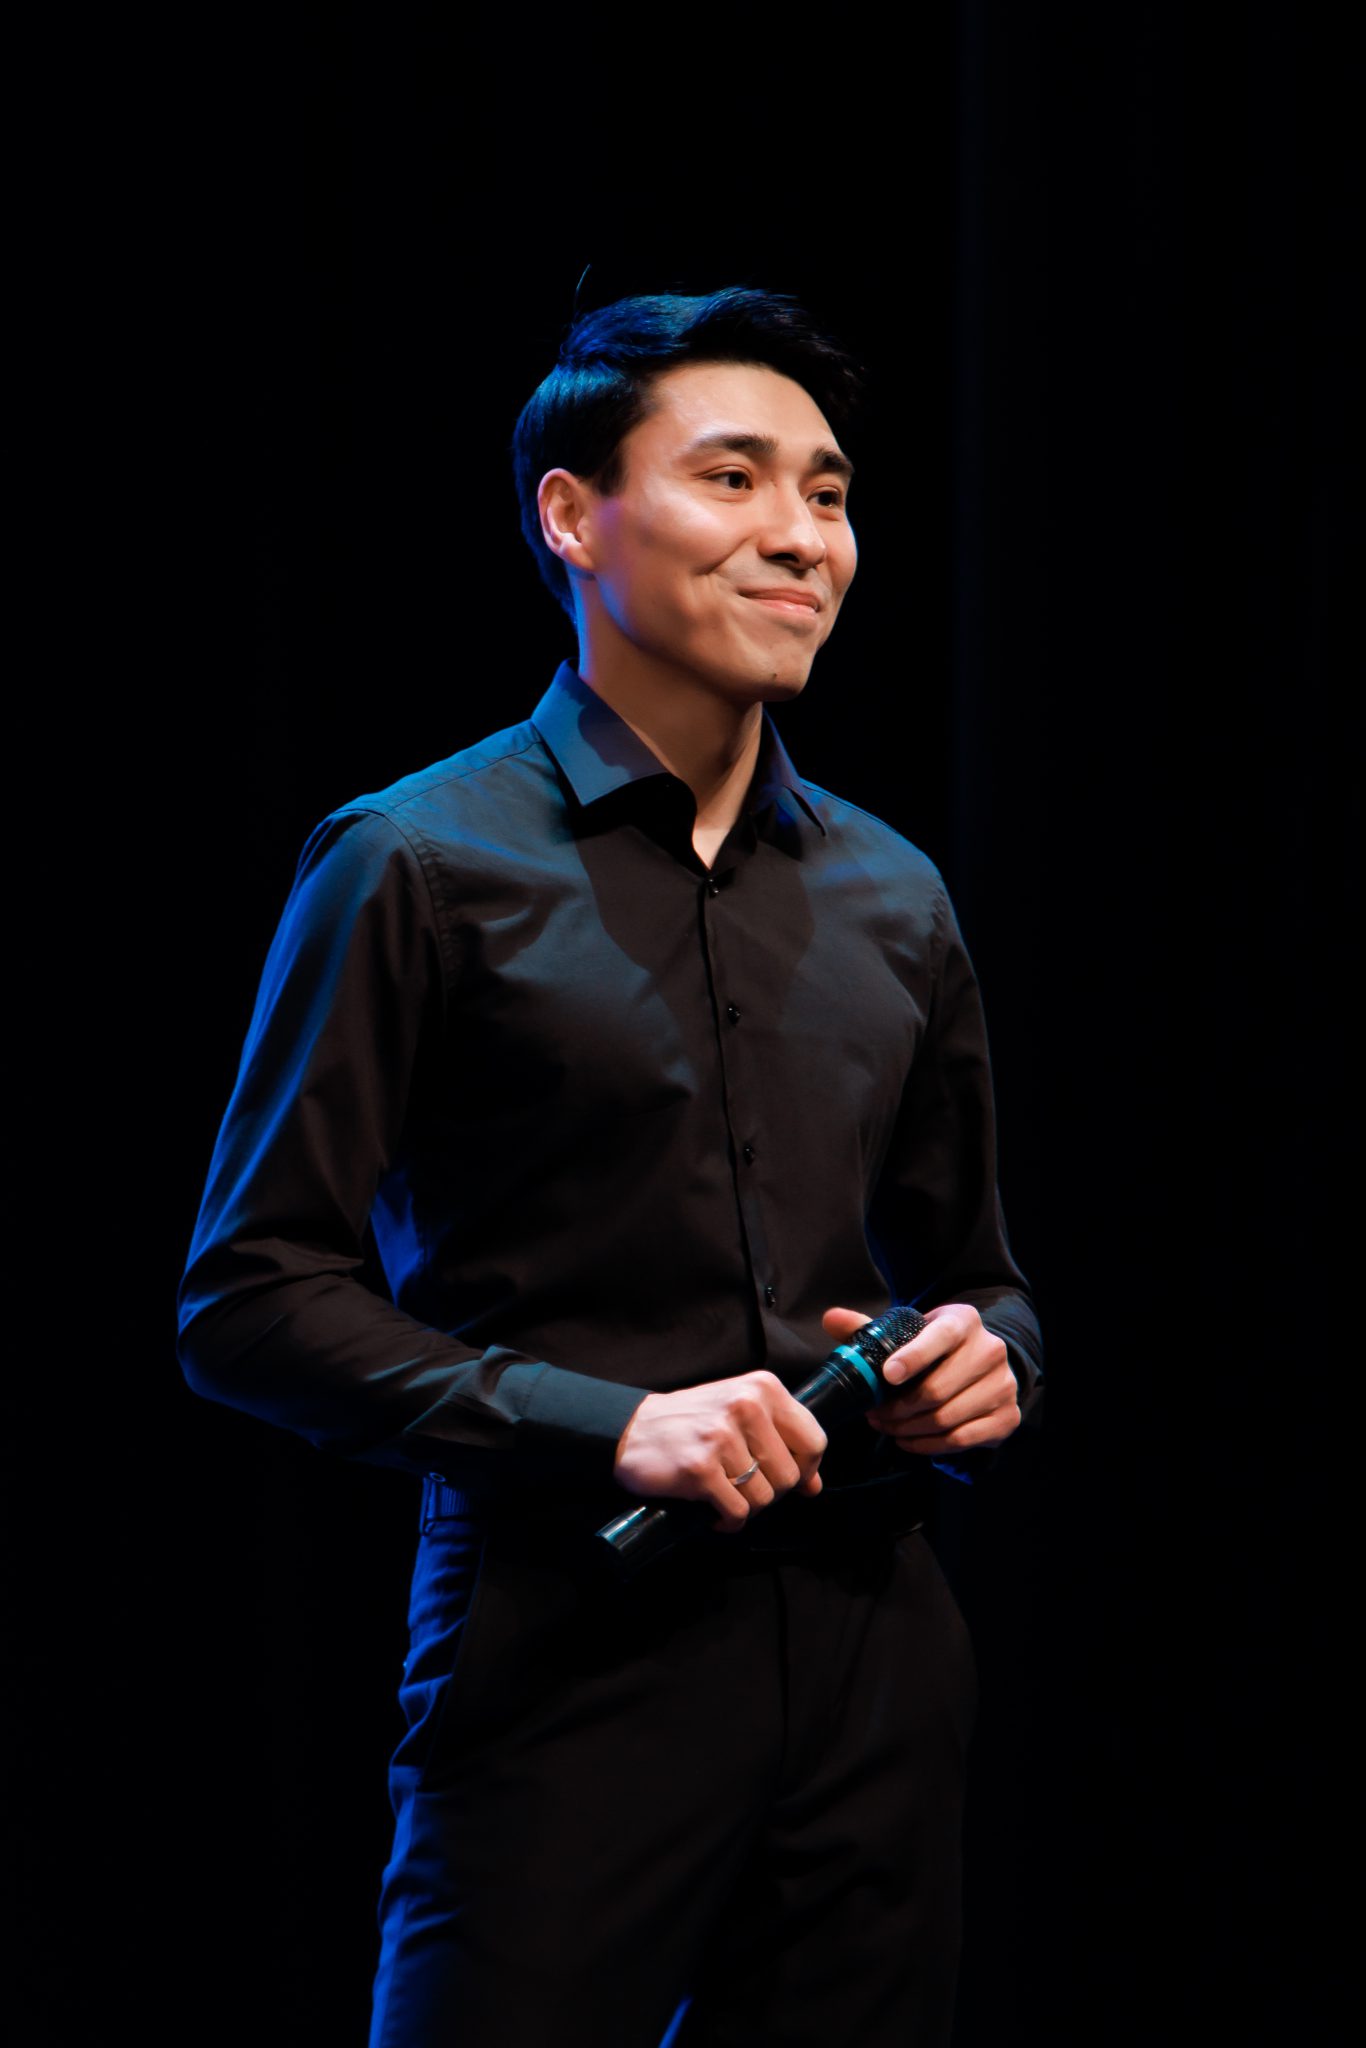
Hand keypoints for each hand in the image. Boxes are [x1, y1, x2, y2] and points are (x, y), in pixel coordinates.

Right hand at [613, 1371, 826, 1532]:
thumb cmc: (691, 1422)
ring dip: (744, 1506)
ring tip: (721, 1491)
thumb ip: (780, 1442)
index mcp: (763, 1389)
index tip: (786, 1476)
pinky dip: (725, 1521)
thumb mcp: (740, 1415)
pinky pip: (736, 1513)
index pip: (814, 1440)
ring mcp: (722, 1436)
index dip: (805, 1468)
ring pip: (763, 1498)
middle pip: (789, 1476)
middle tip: (740, 1483)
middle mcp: (746, 1406)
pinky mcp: (701, 1467)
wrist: (632, 1430)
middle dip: (768, 1490)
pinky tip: (710, 1508)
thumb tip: (813, 1485)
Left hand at [821, 1304, 1020, 1455]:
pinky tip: (909, 1440)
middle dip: (898, 1408)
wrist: (983, 1363)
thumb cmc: (935, 1348)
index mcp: (963, 1321)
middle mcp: (990, 1350)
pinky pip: (961, 1439)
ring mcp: (1003, 1385)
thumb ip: (869, 1328)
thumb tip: (830, 1319)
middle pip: (937, 1389)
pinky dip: (929, 1445)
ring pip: (947, 1418)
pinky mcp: (1007, 1416)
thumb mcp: (908, 1331)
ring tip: (888, 1427)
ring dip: (909, 1429)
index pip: (939, 1337)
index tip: (887, 1376)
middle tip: (875, 1415)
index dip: (913, 1357)